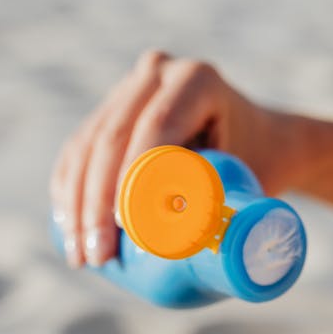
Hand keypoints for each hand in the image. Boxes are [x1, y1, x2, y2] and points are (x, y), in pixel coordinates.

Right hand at [50, 50, 289, 267]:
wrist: (266, 141)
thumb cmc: (265, 166)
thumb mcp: (254, 181)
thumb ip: (229, 209)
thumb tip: (192, 261)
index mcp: (197, 80)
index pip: (156, 129)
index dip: (133, 179)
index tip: (126, 229)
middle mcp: (159, 72)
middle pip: (113, 138)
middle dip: (97, 204)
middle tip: (99, 258)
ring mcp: (130, 86)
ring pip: (87, 145)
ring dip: (76, 204)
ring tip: (81, 257)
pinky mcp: (111, 107)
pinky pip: (78, 148)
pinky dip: (69, 189)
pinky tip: (66, 227)